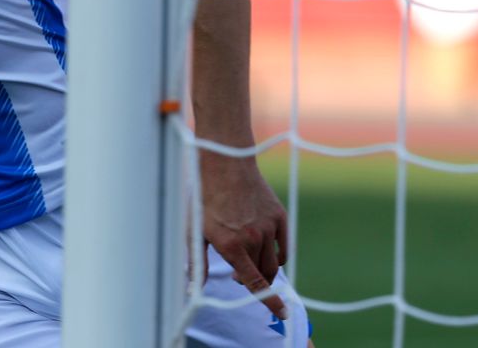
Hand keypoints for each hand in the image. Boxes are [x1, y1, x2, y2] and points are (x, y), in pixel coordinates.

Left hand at [201, 151, 289, 318]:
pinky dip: (278, 256)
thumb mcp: (194, 230)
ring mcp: (269, 228)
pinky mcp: (279, 217)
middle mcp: (253, 239)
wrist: (225, 164)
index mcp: (232, 246)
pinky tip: (268, 253)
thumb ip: (197, 262)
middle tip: (238, 275)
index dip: (269, 302)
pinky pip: (284, 247)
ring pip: (273, 263)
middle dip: (252, 281)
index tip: (282, 314)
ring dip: (264, 270)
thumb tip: (193, 289)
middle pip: (262, 274)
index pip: (255, 283)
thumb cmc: (204, 196)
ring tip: (248, 261)